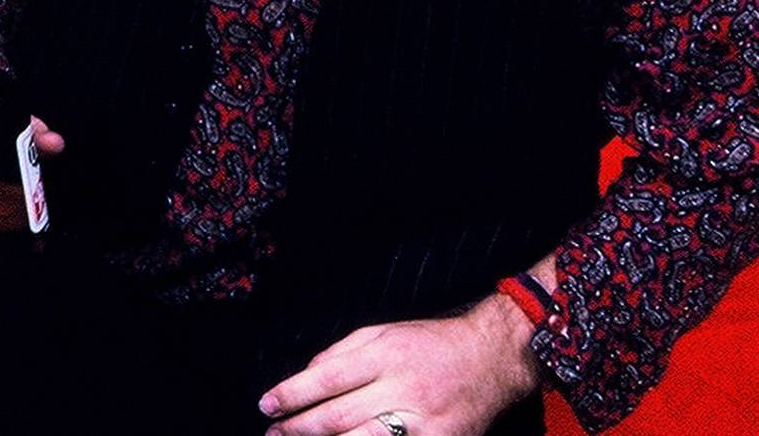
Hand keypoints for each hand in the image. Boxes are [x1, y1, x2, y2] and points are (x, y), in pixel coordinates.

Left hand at [259, 296, 544, 435]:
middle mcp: (403, 388)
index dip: (292, 394)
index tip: (266, 405)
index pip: (326, 379)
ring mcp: (424, 420)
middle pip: (339, 416)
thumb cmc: (431, 343)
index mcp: (385, 355)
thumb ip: (341, 352)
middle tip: (272, 433)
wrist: (492, 359)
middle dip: (299, 428)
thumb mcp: (383, 333)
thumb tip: (306, 374)